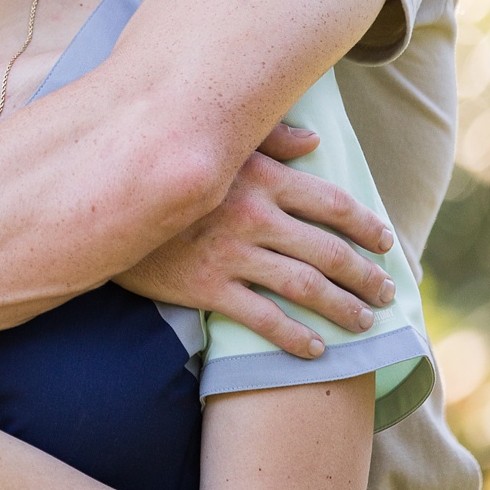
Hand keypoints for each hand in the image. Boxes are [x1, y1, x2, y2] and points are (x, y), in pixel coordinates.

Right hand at [112, 122, 397, 358]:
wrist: (102, 205)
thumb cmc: (165, 170)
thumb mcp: (217, 145)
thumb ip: (268, 138)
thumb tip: (315, 141)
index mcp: (261, 177)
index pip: (333, 203)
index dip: (367, 226)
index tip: (386, 243)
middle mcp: (254, 215)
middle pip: (328, 251)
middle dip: (366, 275)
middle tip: (387, 292)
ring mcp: (230, 253)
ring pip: (304, 287)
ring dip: (343, 308)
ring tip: (363, 322)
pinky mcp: (205, 287)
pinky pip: (262, 318)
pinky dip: (295, 338)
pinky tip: (316, 350)